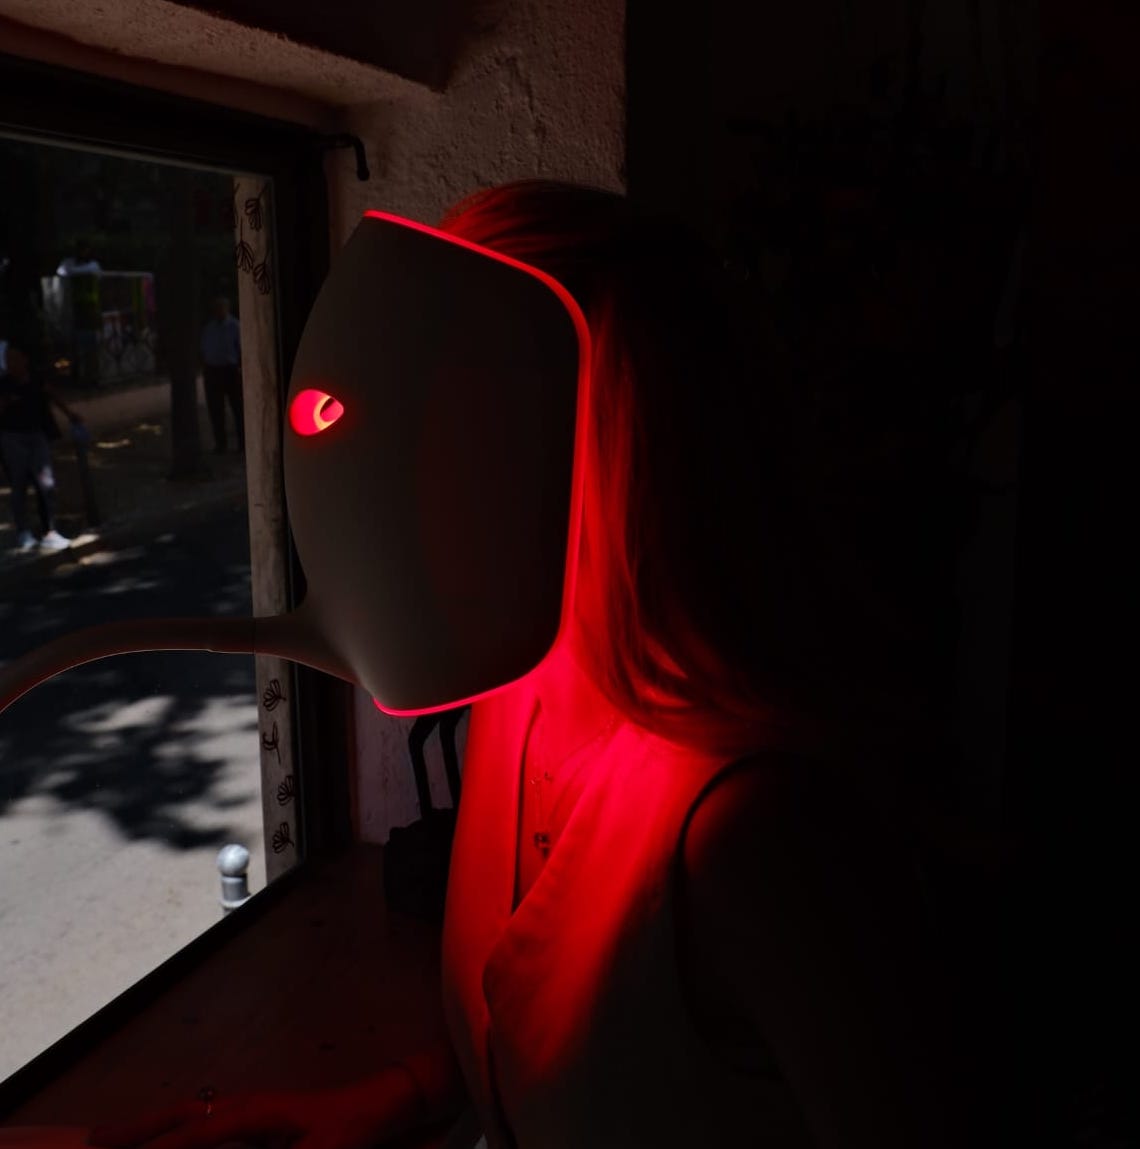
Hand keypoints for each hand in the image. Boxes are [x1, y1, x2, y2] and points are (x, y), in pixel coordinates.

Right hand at [88, 1076, 418, 1148]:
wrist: (380, 1105)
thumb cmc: (351, 1128)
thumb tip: (211, 1147)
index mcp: (251, 1114)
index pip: (189, 1137)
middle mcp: (243, 1107)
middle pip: (178, 1118)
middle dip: (135, 1131)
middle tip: (93, 1143)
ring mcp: (249, 1112)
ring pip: (188, 1119)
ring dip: (152, 1129)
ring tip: (112, 1141)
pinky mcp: (256, 1122)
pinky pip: (206, 1127)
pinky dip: (179, 1134)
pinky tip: (169, 1144)